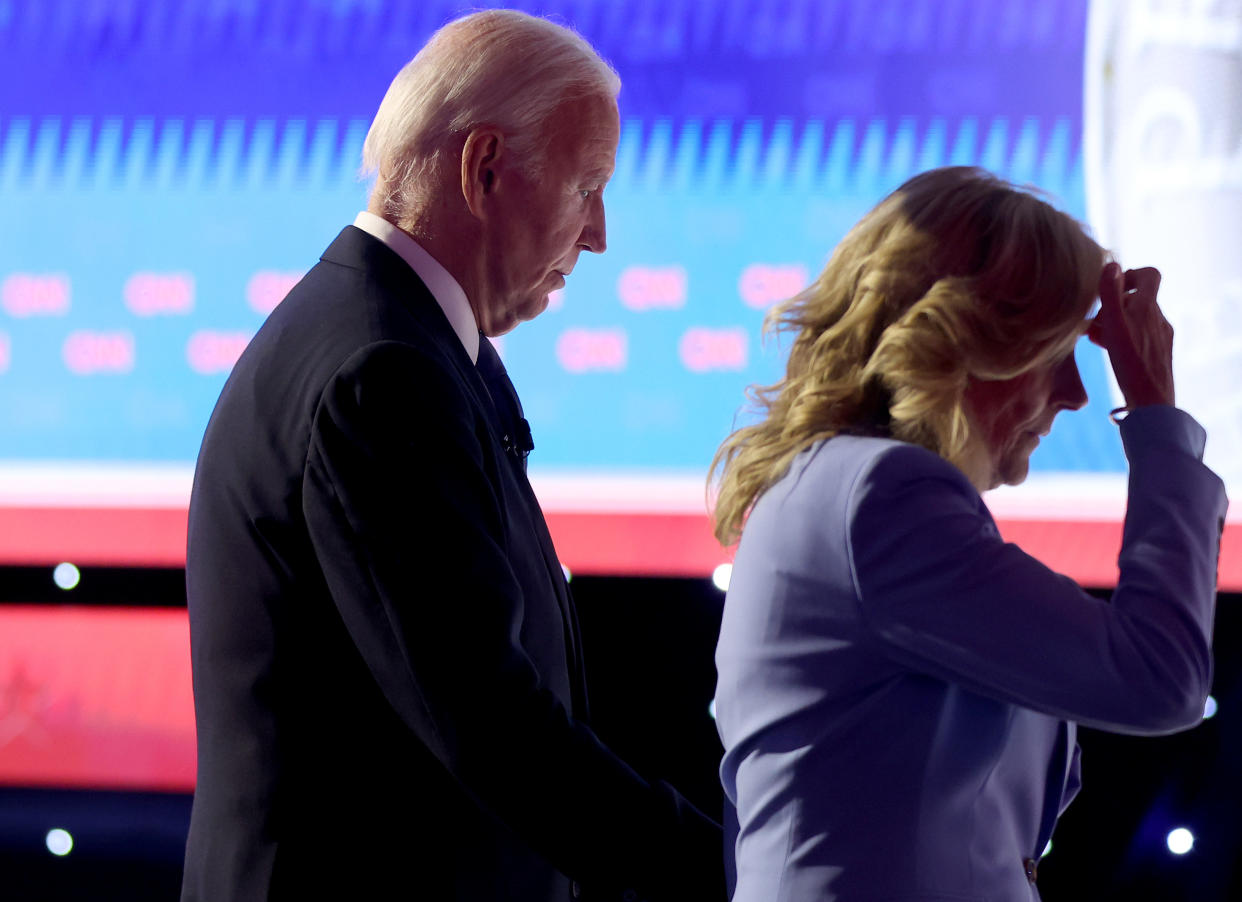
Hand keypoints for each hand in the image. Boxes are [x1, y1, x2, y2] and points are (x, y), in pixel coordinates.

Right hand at [1087, 263, 1174, 408]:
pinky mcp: (1159, 353)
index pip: (1149, 275)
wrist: (1152, 401)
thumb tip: (1111, 264)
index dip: (1130, 275)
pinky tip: (1109, 352)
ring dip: (1116, 322)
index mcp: (1148, 307)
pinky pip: (1140, 336)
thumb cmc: (1130, 363)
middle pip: (1138, 299)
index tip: (1112, 287)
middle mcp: (1159, 319)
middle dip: (1114, 304)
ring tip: (1096, 337)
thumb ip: (1110, 294)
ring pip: (1137, 319)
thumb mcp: (1114, 325)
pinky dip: (1124, 337)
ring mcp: (1161, 336)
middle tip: (1095, 319)